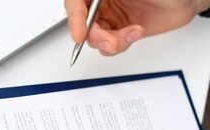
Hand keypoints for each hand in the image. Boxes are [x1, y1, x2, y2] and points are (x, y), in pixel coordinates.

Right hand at [64, 0, 209, 54]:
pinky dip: (121, 44)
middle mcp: (103, 1)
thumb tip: (85, 3)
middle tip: (109, 41)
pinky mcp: (122, 31)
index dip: (74, 17)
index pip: (76, 2)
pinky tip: (135, 33)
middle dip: (95, 35)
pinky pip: (110, 45)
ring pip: (95, 37)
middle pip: (83, 22)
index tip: (79, 33)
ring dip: (109, 42)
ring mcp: (112, 16)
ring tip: (130, 35)